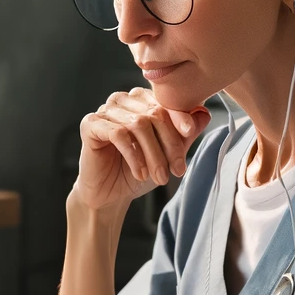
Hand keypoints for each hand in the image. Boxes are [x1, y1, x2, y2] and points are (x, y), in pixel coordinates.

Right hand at [72, 87, 210, 209]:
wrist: (111, 194)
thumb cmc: (139, 170)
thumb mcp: (168, 153)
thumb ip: (185, 133)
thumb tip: (204, 113)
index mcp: (142, 100)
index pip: (165, 102)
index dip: (179, 117)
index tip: (189, 132)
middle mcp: (123, 100)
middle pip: (154, 113)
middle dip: (169, 144)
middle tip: (177, 170)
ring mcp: (105, 110)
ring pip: (138, 124)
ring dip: (153, 154)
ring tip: (159, 177)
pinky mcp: (90, 124)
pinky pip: (117, 133)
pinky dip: (134, 155)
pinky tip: (140, 173)